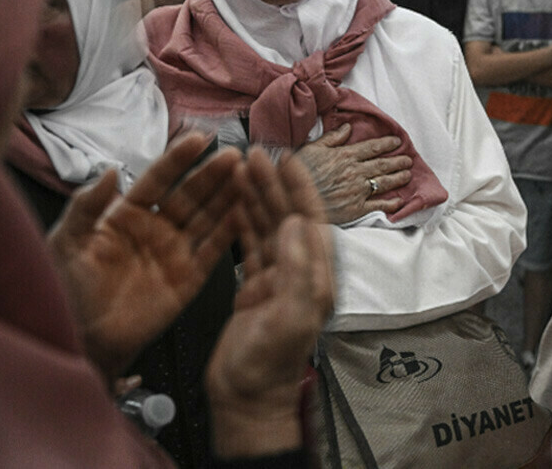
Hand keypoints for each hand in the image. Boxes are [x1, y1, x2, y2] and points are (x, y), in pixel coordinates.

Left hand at [48, 133, 243, 381]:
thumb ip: (85, 207)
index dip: (178, 160)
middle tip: (235, 155)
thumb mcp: (66, 243)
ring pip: (207, 218)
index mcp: (126, 215)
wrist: (81, 339)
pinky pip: (214, 251)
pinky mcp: (190, 278)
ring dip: (228, 196)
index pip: (157, 180)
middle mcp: (156, 229)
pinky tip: (247, 211)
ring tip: (249, 176)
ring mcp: (175, 252)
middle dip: (212, 174)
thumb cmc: (66, 289)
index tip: (199, 139)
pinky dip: (232, 231)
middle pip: (190, 195)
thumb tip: (110, 170)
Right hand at [206, 149, 333, 458]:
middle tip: (256, 153)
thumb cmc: (269, 364)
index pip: (310, 219)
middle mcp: (301, 272)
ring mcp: (278, 279)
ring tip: (242, 167)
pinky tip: (235, 202)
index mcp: (316, 275)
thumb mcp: (290, 315)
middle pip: (288, 216)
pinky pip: (251, 245)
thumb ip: (297, 268)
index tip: (286, 158)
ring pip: (269, 226)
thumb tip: (296, 222)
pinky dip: (243, 221)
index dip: (299, 187)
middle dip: (274, 184)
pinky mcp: (256, 288)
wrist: (247, 399)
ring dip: (257, 196)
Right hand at [295, 123, 412, 223]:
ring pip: (384, 182)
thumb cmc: (299, 173)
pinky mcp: (356, 209)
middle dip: (398, 161)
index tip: (397, 142)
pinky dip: (391, 203)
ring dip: (398, 178)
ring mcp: (357, 191)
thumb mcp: (312, 149)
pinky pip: (378, 205)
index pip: (372, 147)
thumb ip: (332, 138)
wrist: (292, 199)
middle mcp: (355, 172)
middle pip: (382, 164)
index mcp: (345, 156)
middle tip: (409, 160)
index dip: (387, 144)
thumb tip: (348, 128)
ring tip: (408, 175)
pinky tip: (399, 201)